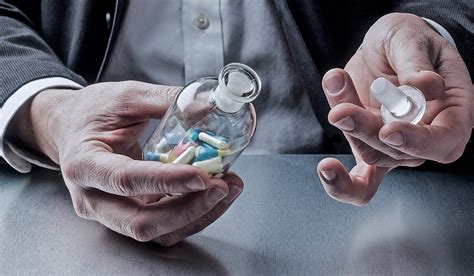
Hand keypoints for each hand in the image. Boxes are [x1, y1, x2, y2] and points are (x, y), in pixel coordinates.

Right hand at [11, 81, 243, 245]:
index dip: (166, 182)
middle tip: (221, 186)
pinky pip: (163, 228)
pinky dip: (192, 216)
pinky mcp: (127, 215)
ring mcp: (109, 213)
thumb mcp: (125, 96)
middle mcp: (92, 197)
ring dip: (197, 215)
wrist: (72, 129)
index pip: (125, 180)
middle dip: (188, 209)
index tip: (201, 176)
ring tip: (226, 189)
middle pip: (141, 221)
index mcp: (84, 163)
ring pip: (156, 232)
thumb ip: (163, 100)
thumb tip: (207, 108)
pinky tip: (213, 196)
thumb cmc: (93, 112)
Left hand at [317, 13, 472, 204]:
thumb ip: (416, 62)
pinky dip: (340, 181)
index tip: (390, 129)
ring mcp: (394, 146)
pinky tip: (326, 168)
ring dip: (348, 125)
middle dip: (366, 130)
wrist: (384, 46)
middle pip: (398, 152)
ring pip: (370, 153)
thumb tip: (426, 86)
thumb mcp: (411, 38)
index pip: (444, 141)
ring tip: (336, 82)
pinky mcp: (368, 146)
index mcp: (451, 112)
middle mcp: (424, 136)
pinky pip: (358, 179)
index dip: (418, 142)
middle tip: (341, 110)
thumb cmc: (407, 41)